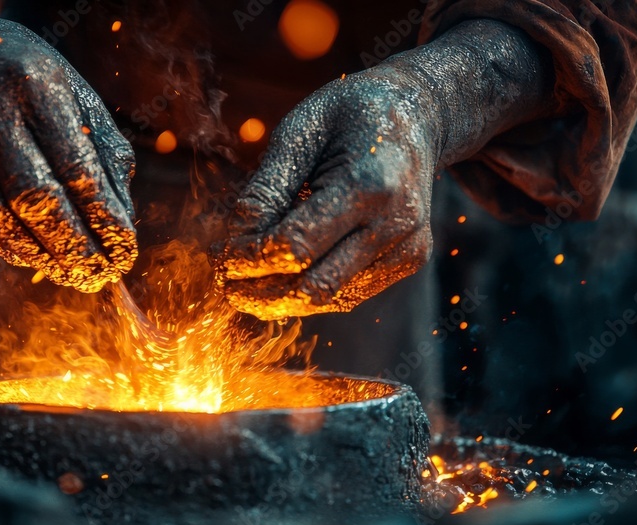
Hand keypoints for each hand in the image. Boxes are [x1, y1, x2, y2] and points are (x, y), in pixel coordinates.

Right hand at [0, 6, 135, 292]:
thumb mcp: (71, 91)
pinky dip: (2, 244)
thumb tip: (121, 220)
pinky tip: (31, 256)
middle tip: (98, 276)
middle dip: (72, 246)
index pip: (76, 167)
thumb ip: (102, 149)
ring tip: (69, 273)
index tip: (124, 250)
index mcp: (34, 84)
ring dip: (39, 255)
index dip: (103, 217)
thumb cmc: (22, 76)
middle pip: (34, 198)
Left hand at [214, 69, 436, 319]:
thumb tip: (237, 237)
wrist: (418, 113)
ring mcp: (407, 248)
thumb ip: (268, 186)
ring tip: (243, 287)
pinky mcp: (408, 261)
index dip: (250, 259)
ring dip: (281, 300)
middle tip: (224, 284)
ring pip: (331, 299)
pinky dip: (308, 293)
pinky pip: (348, 294)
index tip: (218, 256)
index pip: (296, 245)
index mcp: (370, 184)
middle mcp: (396, 224)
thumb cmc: (351, 114)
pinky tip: (279, 281)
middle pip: (314, 286)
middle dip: (260, 291)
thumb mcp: (300, 131)